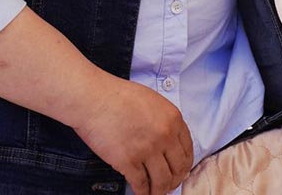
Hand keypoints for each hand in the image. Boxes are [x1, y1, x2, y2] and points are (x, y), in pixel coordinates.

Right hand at [70, 75, 193, 194]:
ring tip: (155, 193)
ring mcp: (147, 149)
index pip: (188, 150)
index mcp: (173, 119)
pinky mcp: (128, 161)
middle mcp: (165, 135)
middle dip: (175, 181)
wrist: (94, 99)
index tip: (180, 172)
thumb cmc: (118, 96)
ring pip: (162, 180)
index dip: (184, 165)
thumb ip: (164, 121)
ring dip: (159, 190)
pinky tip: (140, 193)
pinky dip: (142, 192)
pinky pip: (140, 184)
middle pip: (179, 168)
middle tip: (169, 186)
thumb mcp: (153, 102)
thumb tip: (168, 142)